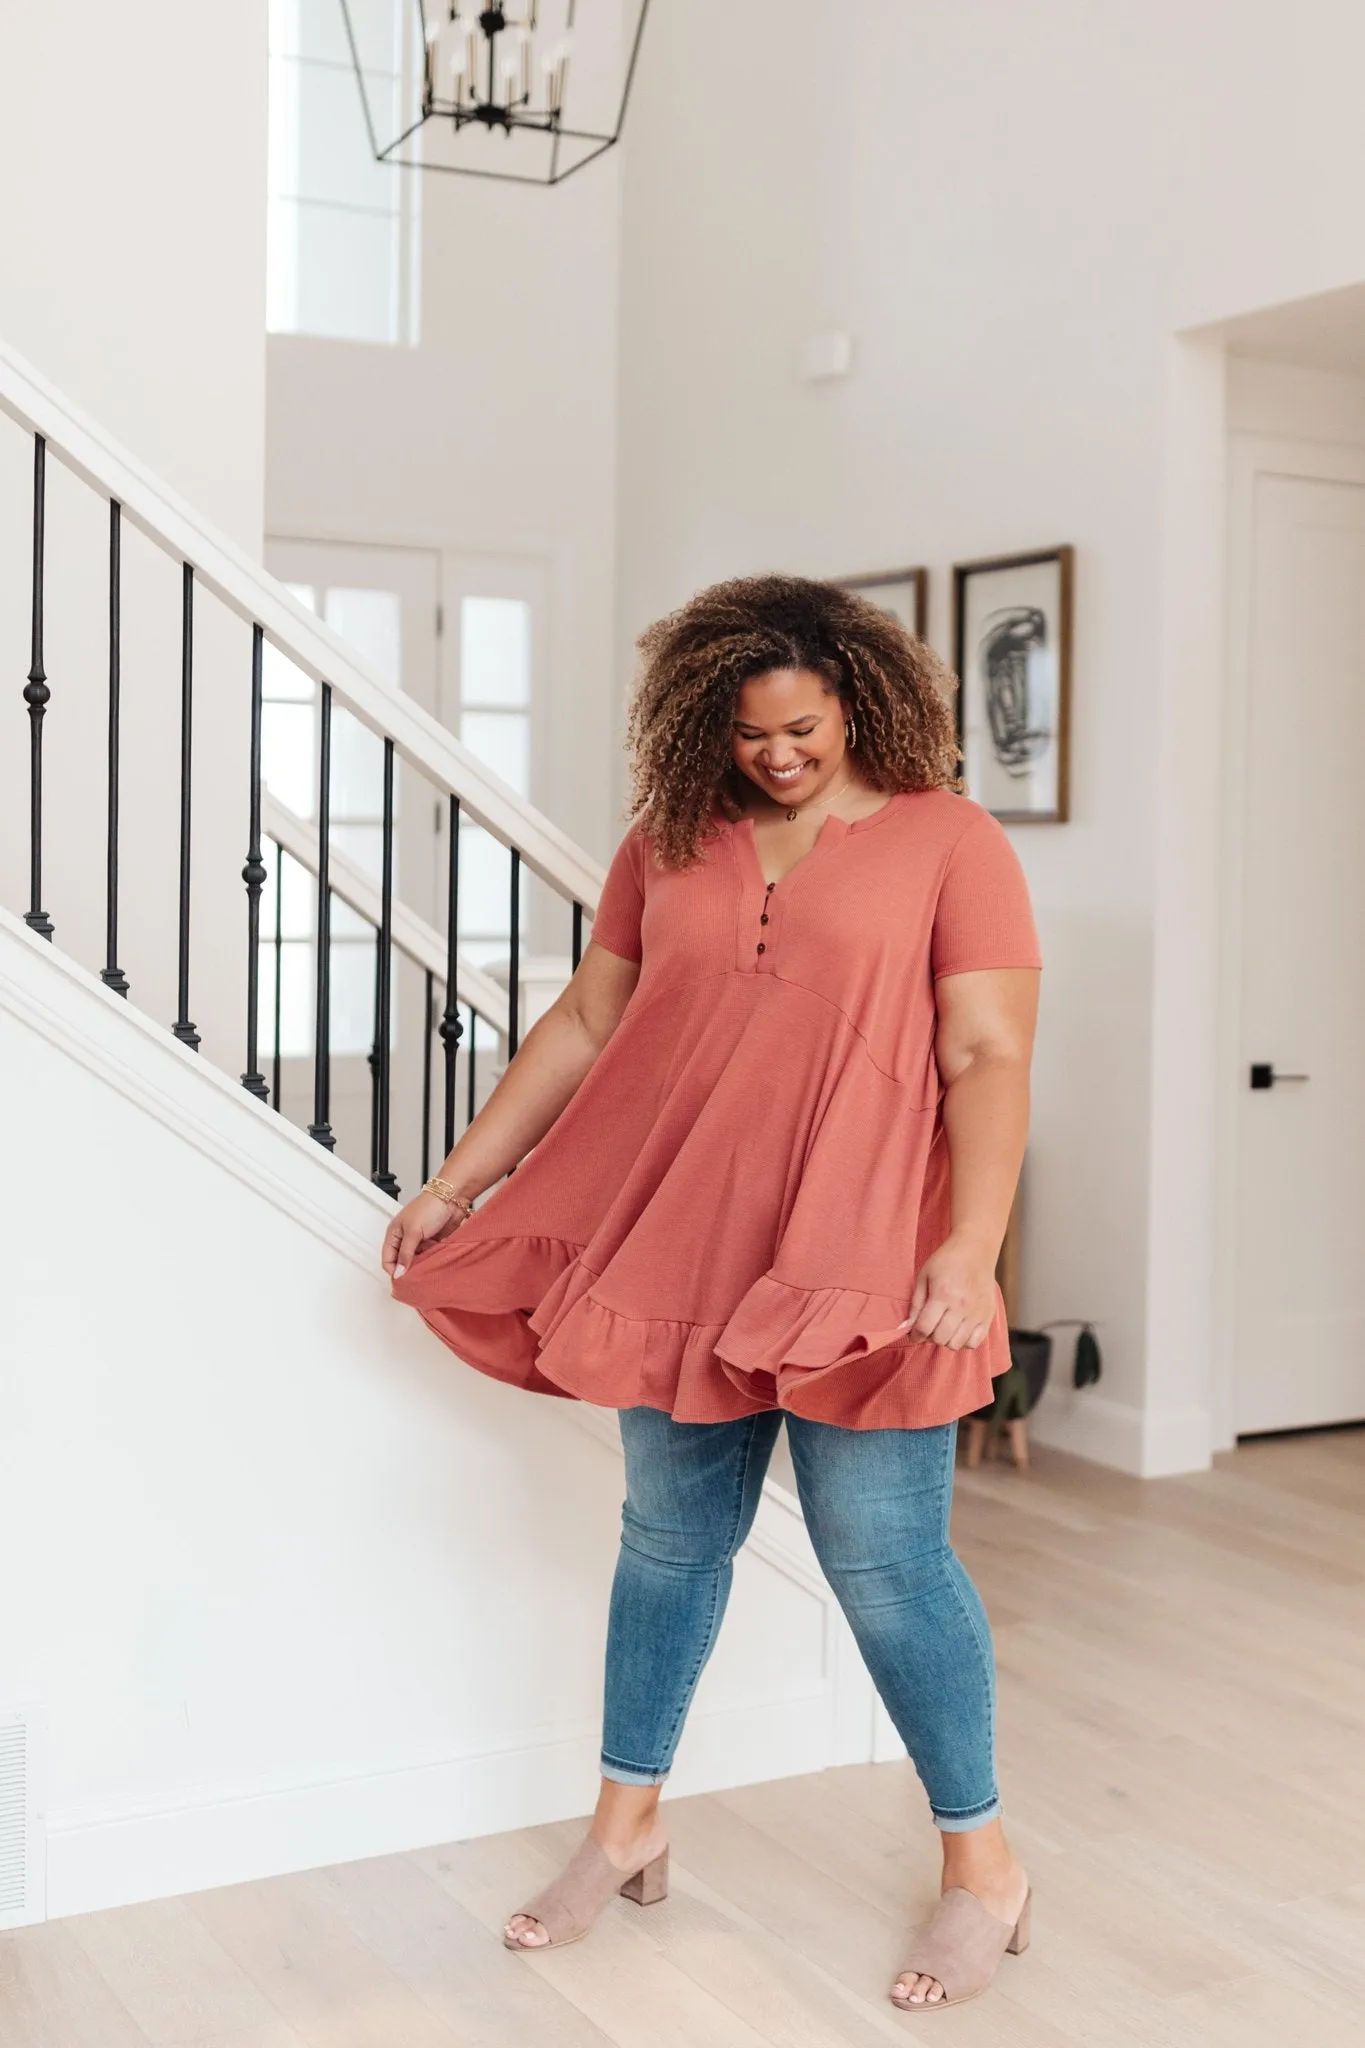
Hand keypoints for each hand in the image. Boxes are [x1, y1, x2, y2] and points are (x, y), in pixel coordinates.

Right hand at [382, 1190, 468, 1281]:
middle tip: (415, 1281)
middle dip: (407, 1271)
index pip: (388, 1259)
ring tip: (426, 1273)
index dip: (393, 1271)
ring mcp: (419, 1242)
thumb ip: (406, 1254)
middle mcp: (405, 1239)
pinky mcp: (432, 1243)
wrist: (452, 1198)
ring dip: (421, 1267)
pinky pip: (429, 1258)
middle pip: (402, 1262)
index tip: (403, 1282)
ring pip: (416, 1262)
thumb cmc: (430, 1206)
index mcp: (394, 1234)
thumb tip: (399, 1273)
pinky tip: (435, 1266)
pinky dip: (431, 1262)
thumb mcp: (413, 1231)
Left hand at [904, 1231, 998, 1349]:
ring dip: (946, 1339)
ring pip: (956, 1344)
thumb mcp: (924, 1276)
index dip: (915, 1335)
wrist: (976, 1249)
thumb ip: (915, 1304)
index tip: (914, 1333)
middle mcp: (961, 1306)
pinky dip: (964, 1341)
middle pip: (940, 1339)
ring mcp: (977, 1312)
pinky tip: (959, 1329)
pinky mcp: (988, 1315)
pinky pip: (974, 1342)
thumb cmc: (947, 1260)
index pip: (925, 1328)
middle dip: (930, 1336)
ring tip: (944, 1326)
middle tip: (930, 1326)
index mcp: (943, 1295)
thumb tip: (906, 1327)